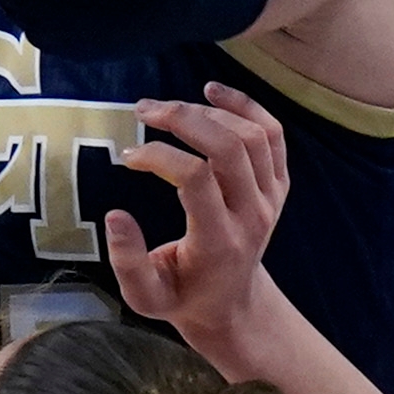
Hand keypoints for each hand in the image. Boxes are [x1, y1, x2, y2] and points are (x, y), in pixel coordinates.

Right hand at [104, 81, 289, 349]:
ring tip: (168, 108)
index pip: (196, 180)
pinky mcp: (279, 185)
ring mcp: (272, 199)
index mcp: (219, 241)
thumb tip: (114, 216)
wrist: (231, 303)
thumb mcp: (145, 296)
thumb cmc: (181, 296)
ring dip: (209, 110)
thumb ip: (127, 262)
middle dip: (183, 118)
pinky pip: (273, 135)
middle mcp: (253, 216)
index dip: (159, 157)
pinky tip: (212, 90)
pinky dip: (246, 105)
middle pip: (228, 148)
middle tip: (143, 111)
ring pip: (252, 135)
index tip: (127, 157)